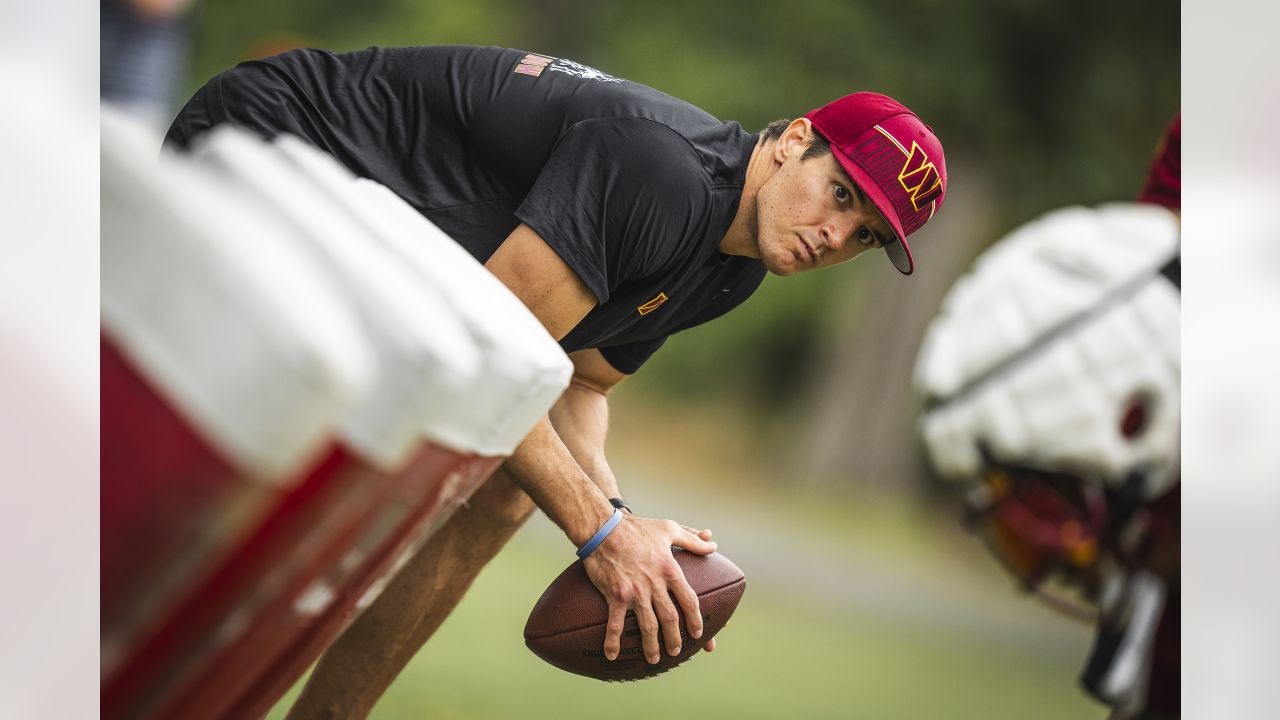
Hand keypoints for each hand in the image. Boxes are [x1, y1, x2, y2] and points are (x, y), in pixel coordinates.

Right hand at [582, 516, 716, 663]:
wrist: (604, 529)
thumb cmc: (637, 528)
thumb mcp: (669, 528)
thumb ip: (692, 539)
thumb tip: (712, 544)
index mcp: (670, 569)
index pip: (689, 600)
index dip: (695, 619)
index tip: (698, 632)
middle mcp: (655, 584)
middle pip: (670, 618)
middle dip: (675, 638)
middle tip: (676, 651)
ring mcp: (635, 592)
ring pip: (648, 626)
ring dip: (652, 646)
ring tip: (654, 659)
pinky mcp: (615, 595)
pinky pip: (615, 623)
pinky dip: (613, 641)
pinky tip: (613, 655)